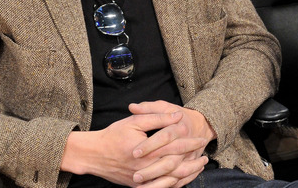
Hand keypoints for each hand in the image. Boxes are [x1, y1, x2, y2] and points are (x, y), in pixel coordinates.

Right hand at [60, 110, 207, 186]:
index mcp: (147, 150)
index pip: (175, 146)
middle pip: (176, 165)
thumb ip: (156, 117)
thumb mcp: (134, 121)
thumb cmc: (113, 136)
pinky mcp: (137, 186)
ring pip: (170, 180)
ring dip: (187, 174)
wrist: (92, 154)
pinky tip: (182, 179)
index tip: (202, 139)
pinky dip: (173, 184)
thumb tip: (176, 116)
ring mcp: (142, 179)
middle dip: (193, 160)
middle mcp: (146, 167)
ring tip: (198, 168)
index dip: (190, 142)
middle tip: (205, 156)